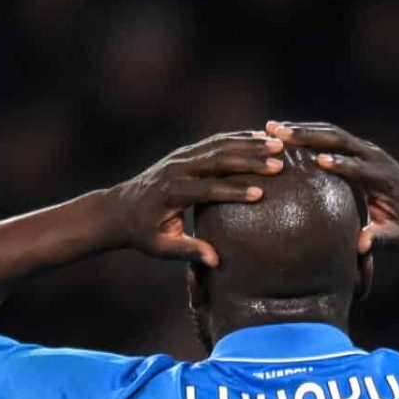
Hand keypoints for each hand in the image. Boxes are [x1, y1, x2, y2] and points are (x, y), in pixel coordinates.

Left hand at [104, 131, 284, 265]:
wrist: (119, 209)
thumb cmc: (142, 233)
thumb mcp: (161, 247)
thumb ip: (188, 250)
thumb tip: (215, 260)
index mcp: (172, 193)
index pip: (207, 189)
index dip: (234, 191)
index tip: (260, 193)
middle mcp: (177, 169)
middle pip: (218, 160)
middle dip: (250, 160)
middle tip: (279, 162)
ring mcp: (181, 157)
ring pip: (219, 145)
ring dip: (250, 143)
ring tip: (279, 144)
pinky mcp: (186, 153)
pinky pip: (215, 141)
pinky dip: (239, 138)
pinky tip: (261, 137)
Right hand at [266, 120, 398, 252]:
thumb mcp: (398, 236)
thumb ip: (380, 239)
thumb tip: (361, 246)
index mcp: (384, 178)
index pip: (360, 168)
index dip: (342, 164)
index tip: (318, 161)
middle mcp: (374, 157)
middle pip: (340, 140)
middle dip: (309, 136)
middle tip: (279, 134)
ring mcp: (365, 149)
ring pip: (332, 132)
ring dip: (302, 129)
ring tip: (271, 128)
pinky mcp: (358, 148)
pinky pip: (330, 135)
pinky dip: (307, 131)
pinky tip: (283, 133)